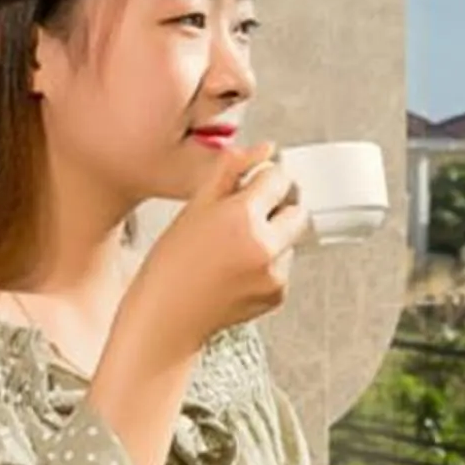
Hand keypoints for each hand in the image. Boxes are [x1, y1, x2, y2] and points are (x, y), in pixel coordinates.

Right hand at [121, 143, 310, 365]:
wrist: (167, 316)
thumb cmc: (172, 262)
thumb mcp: (196, 206)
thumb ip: (232, 170)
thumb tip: (266, 148)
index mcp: (243, 216)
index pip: (279, 178)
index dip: (265, 178)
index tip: (252, 185)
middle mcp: (265, 245)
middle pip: (297, 209)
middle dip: (278, 207)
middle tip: (245, 216)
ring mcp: (274, 272)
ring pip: (291, 238)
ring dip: (273, 236)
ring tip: (233, 249)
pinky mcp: (278, 293)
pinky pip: (284, 265)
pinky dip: (268, 263)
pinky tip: (237, 269)